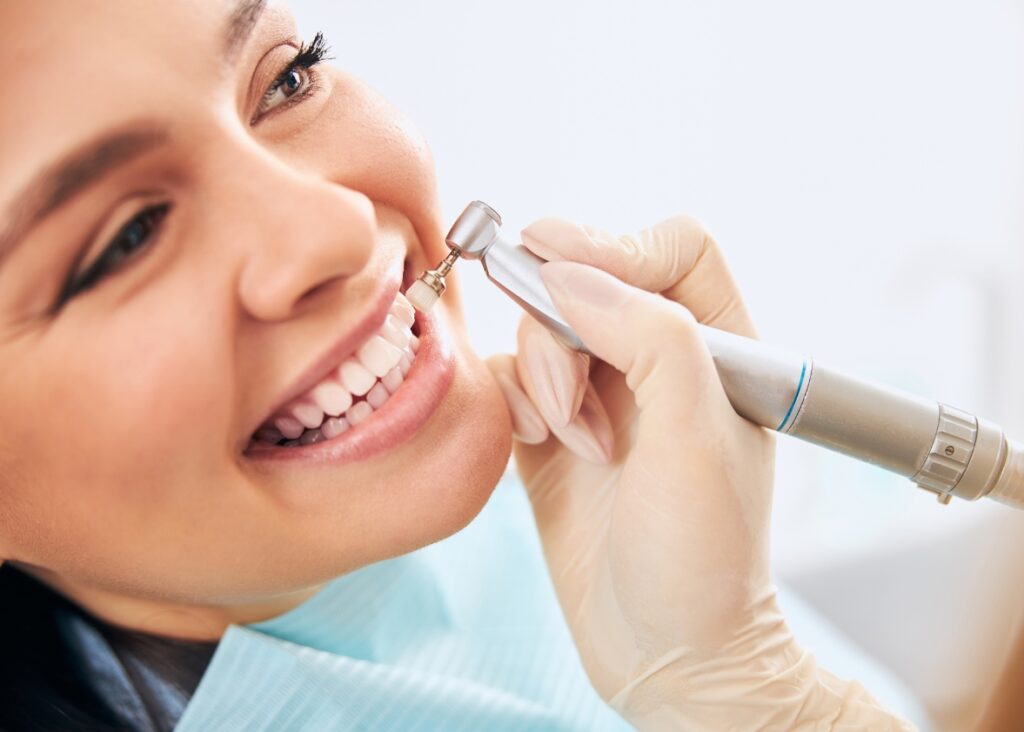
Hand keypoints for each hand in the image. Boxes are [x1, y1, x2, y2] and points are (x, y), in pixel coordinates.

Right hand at [487, 217, 911, 729]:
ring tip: (574, 442)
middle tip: (571, 401)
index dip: (615, 243)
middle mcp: (658, 362)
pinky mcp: (553, 432)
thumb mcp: (695, 438)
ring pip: (543, 329)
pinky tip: (539, 444)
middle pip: (591, 282)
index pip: (674, 250)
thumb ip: (650, 338)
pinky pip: (511, 378)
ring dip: (544, 377)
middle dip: (564, 330)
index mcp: (719, 349)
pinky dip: (515, 400)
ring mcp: (602, 396)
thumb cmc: (703, 557)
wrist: (664, 653)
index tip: (553, 254)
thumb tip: (571, 273)